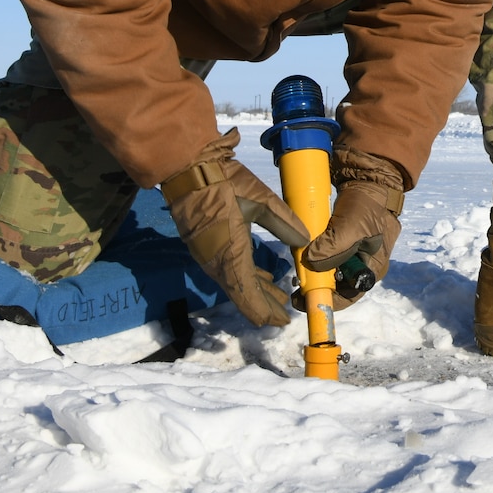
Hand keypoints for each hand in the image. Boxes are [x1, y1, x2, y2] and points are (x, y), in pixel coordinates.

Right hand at [162, 131, 309, 327]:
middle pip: (242, 293)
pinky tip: (260, 276)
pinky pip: (227, 270)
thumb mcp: (261, 200)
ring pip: (235, 282)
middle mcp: (217, 263)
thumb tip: (306, 241)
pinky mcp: (205, 246)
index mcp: (231, 255)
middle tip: (284, 315)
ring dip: (256, 291)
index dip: (265, 312)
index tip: (281, 322)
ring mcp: (208, 255)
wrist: (187, 170)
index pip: (247, 296)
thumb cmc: (225, 184)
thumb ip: (285, 223)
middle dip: (264, 305)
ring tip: (279, 297)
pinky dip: (246, 277)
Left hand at [304, 147, 405, 307]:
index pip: (348, 295)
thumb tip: (310, 262)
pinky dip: (313, 253)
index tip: (302, 300)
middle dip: (316, 282)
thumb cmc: (368, 205)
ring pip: (327, 270)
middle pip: (335, 284)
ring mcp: (349, 253)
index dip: (326, 301)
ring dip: (313, 268)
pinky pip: (323, 254)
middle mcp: (360, 266)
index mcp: (371, 269)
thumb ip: (334, 247)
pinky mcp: (339, 241)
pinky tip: (304, 247)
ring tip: (298, 261)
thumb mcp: (354, 226)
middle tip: (297, 277)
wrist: (369, 178)